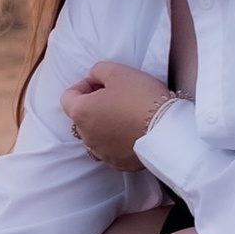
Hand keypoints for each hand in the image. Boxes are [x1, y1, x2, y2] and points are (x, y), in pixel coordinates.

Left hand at [60, 57, 174, 172]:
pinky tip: (132, 131)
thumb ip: (98, 70)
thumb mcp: (117, 71)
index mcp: (80, 113)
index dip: (83, 85)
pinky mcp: (118, 163)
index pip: (68, 97)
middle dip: (94, 105)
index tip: (101, 82)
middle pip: (82, 117)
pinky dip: (117, 140)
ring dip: (104, 124)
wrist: (166, 130)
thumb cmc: (140, 97)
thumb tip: (94, 77)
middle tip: (116, 95)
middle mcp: (86, 136)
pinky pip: (111, 149)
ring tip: (125, 114)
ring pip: (95, 135)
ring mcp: (101, 152)